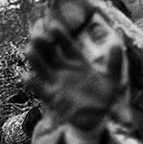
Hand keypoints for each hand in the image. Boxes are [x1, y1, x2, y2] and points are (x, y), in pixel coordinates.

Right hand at [25, 0, 126, 130]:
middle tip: (36, 33)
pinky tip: (25, 76)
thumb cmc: (104, 97)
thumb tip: (116, 43)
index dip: (60, 36)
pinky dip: (33, 84)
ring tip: (29, 49)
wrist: (98, 118)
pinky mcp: (53, 98)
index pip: (67, 46)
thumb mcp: (112, 79)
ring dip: (35, 60)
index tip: (53, 25)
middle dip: (44, 44)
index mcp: (78, 62)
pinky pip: (41, 90)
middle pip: (51, 53)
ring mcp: (57, 83)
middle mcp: (64, 70)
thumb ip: (114, 62)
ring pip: (43, 68)